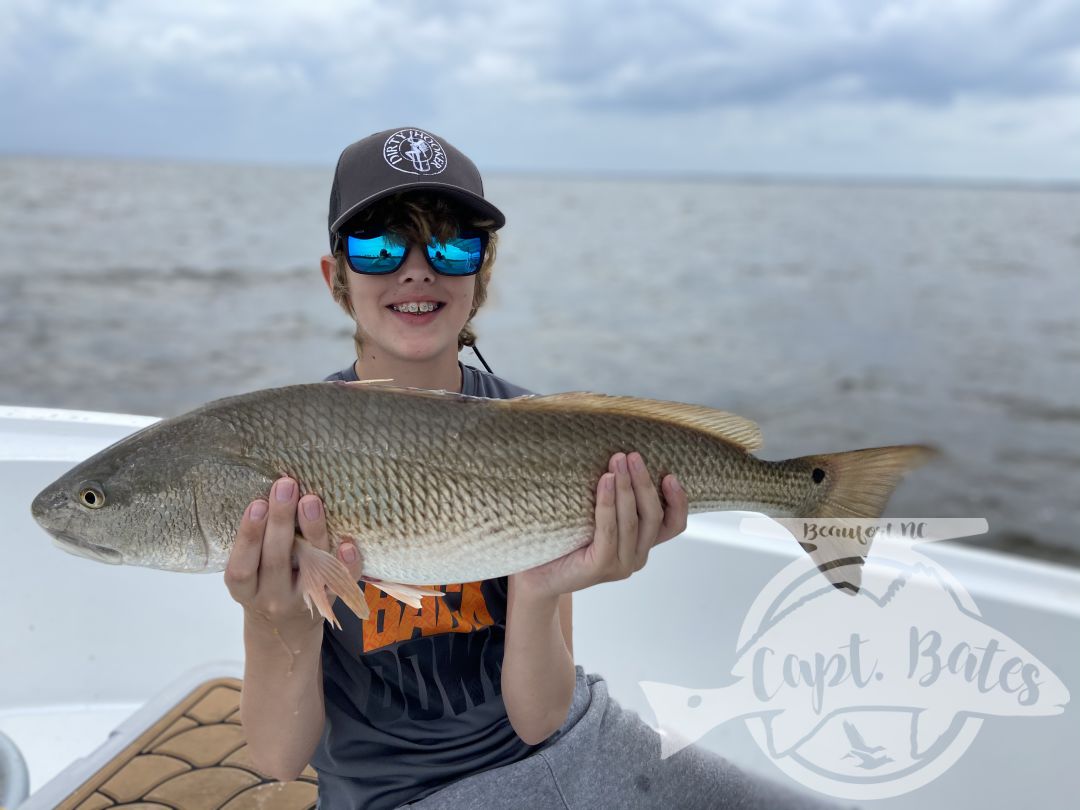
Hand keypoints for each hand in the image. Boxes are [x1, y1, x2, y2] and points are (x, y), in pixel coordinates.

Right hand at [224, 476, 362, 640]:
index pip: (243, 566)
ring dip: (312, 531)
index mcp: (245, 590)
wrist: (285, 629)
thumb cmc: (263, 585)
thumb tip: (271, 493)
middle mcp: (273, 597)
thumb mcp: (249, 572)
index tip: (257, 504)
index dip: (249, 536)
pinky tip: (348, 542)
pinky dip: (346, 563)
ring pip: (310, 567)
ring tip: (311, 500)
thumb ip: (256, 543)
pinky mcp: (331, 599)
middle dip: (280, 521)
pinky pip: (341, 582)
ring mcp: (304, 600)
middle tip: (286, 486)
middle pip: (277, 560)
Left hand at [511, 452, 687, 600]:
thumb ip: (616, 501)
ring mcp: (621, 565)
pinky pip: (609, 529)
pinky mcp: (602, 567)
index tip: (670, 475)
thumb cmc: (565, 540)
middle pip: (653, 517)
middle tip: (632, 456)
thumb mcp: (597, 517)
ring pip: (632, 521)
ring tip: (618, 461)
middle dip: (644, 483)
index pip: (673, 525)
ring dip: (626, 487)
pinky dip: (608, 502)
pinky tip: (604, 480)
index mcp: (641, 544)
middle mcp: (636, 557)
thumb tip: (622, 457)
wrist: (538, 575)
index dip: (678, 501)